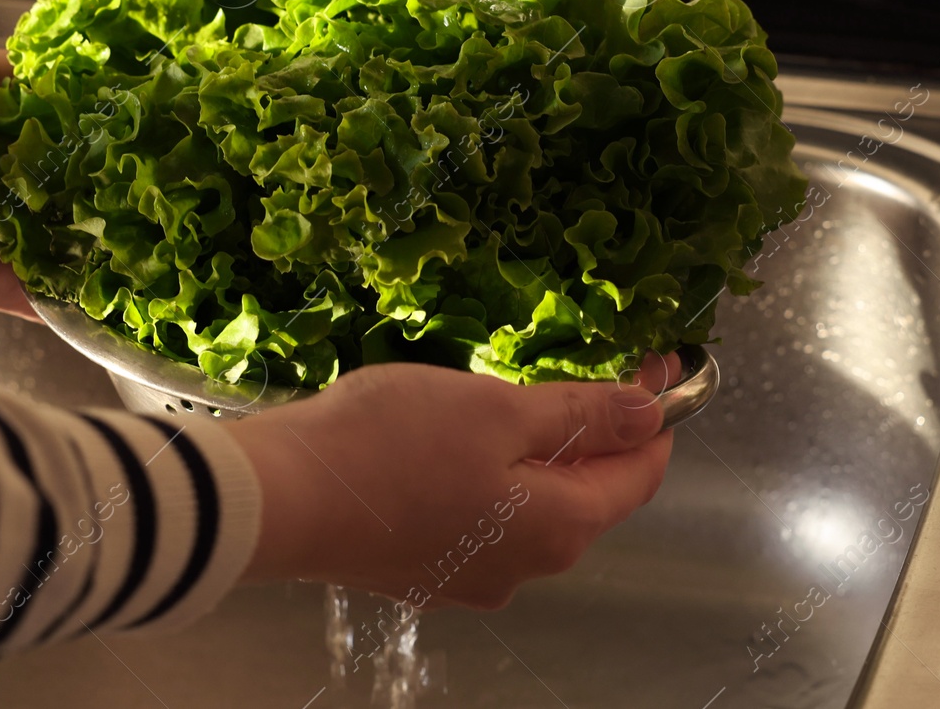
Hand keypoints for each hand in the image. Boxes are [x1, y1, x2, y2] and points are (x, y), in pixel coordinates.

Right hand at [227, 360, 674, 608]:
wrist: (281, 498)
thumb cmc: (393, 444)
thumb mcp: (498, 410)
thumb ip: (579, 414)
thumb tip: (649, 413)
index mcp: (559, 527)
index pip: (639, 475)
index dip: (656, 416)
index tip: (658, 364)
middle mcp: (526, 566)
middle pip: (587, 495)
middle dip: (600, 434)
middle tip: (593, 369)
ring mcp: (472, 575)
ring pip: (532, 508)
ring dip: (542, 456)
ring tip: (522, 399)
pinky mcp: (424, 568)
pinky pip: (483, 519)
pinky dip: (493, 478)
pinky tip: (461, 441)